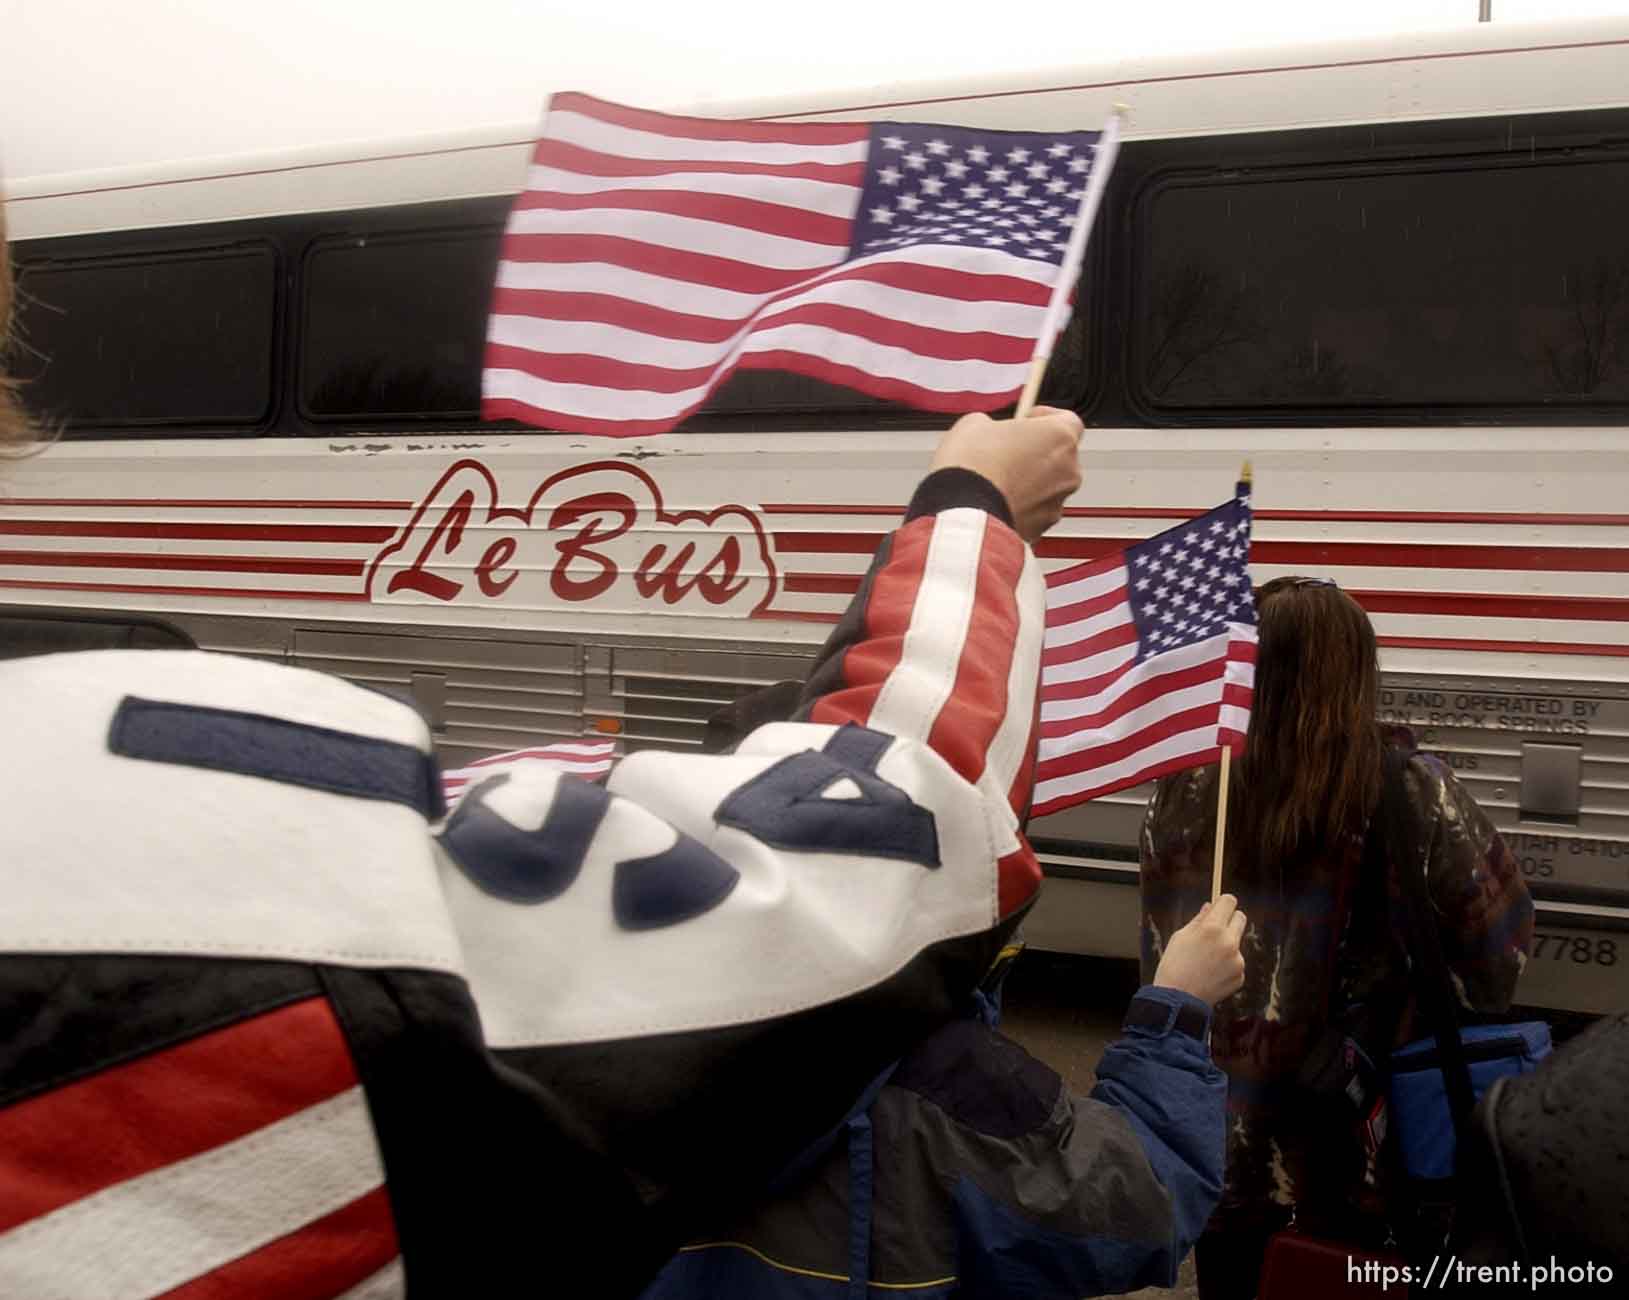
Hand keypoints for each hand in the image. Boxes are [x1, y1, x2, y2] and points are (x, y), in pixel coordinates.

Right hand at [930, 405, 1083, 542]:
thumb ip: (994, 425)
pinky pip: (1034, 512)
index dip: (1045, 418)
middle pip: (1059, 456)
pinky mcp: (1041, 528)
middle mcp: (1068, 470)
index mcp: (1059, 436)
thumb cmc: (972, 467)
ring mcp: (1056, 502)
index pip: (1068, 420)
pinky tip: (995, 501)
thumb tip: (990, 432)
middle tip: (1005, 452)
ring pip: (1047, 487)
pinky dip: (1020, 507)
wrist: (960, 512)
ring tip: (996, 480)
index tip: (1027, 420)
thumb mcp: (975, 424)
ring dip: (1028, 482)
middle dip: (1035, 453)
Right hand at [1152, 894, 1247, 1005]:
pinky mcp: (1240, 975)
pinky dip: (1226, 965)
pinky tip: (1211, 974)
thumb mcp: (1181, 936)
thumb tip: (1210, 907)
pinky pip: (1236, 962)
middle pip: (1241, 918)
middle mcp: (1229, 942)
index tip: (1219, 906)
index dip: (1223, 902)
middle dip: (1230, 919)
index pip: (1229, 902)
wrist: (1178, 1000)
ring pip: (1236, 942)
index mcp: (1212, 928)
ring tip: (1206, 960)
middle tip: (1216, 928)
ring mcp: (1237, 960)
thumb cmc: (1174, 965)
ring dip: (1226, 945)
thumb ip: (1199, 920)